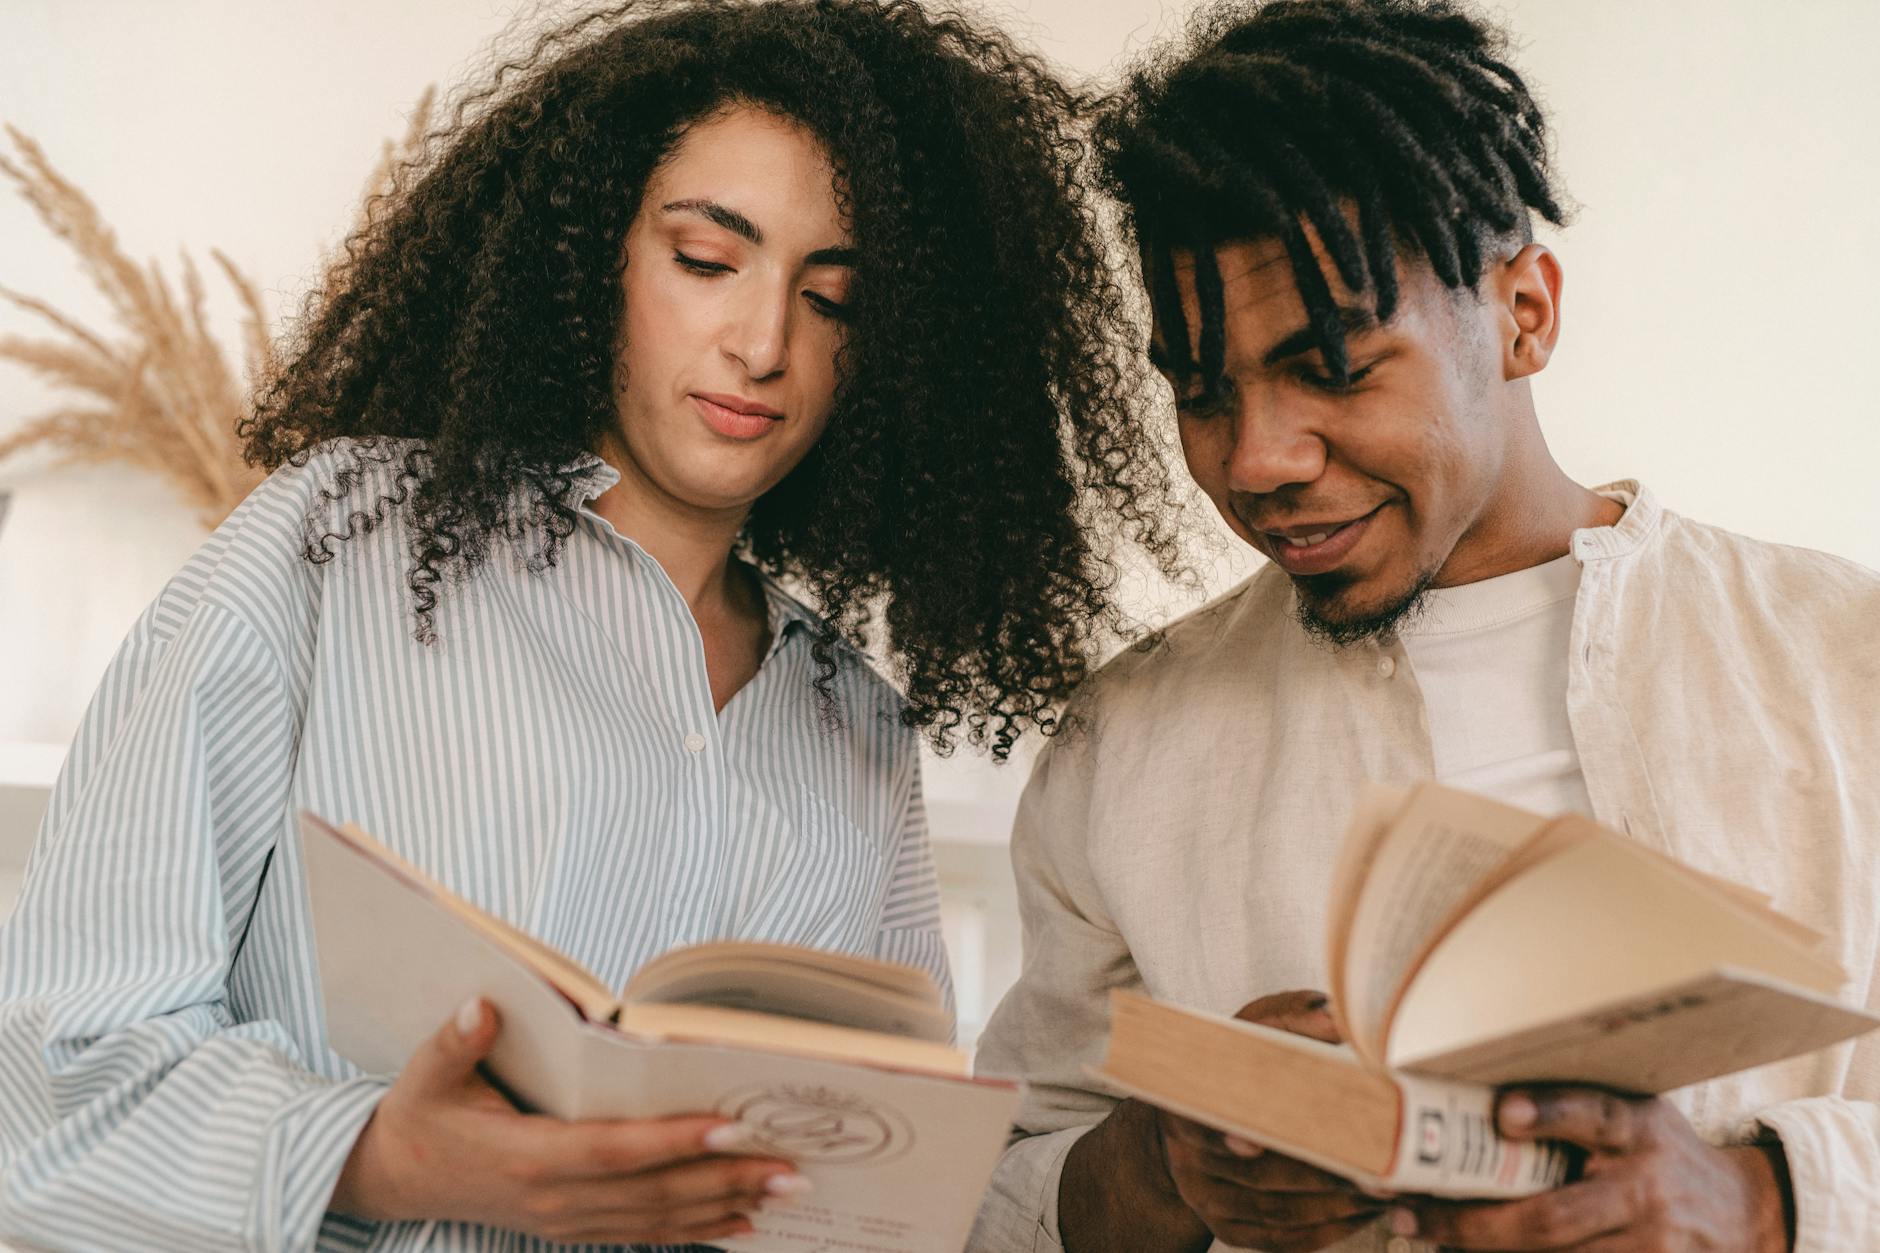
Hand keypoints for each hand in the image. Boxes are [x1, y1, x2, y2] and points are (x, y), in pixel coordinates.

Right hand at [331, 998, 808, 1244]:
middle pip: (654, 1193)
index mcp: (527, 1157)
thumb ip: (454, 1041)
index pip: (614, 1151)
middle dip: (726, 1179)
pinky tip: (742, 1222)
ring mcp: (567, 1220)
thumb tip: (482, 1006)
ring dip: (726, 1206)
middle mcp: (555, 1199)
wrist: (395, 1176)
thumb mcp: (425, 1073)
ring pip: (659, 1220)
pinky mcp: (574, 1227)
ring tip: (786, 1190)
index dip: (674, 1143)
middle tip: (793, 1167)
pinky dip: (696, 1230)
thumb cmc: (421, 1114)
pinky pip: (645, 1233)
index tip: (733, 1127)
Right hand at [1156, 990, 1388, 1252]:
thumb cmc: (1232, 1065)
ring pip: (1276, 1212)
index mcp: (1185, 1104)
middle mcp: (1187, 1159)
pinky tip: (1362, 1213)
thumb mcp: (1249, 1030)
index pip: (1204, 1125)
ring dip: (1336, 1207)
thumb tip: (1336, 1018)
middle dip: (1322, 1176)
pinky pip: (1281, 1239)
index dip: (1232, 1135)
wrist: (1193, 1121)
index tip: (1261, 1142)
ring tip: (1386, 1192)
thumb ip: (1289, 1018)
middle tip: (1377, 1172)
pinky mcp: (1229, 1229)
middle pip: (1257, 1176)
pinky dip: (1327, 1231)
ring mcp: (1206, 1199)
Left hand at [1397, 1087, 1793, 1251]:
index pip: (1595, 1115)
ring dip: (1482, 1252)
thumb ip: (1576, 1107)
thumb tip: (1478, 1095)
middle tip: (1409, 1211)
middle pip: (1553, 1218)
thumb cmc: (1662, 1152)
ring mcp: (1653, 1246)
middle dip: (1473, 1222)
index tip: (1502, 1111)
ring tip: (1422, 1235)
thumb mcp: (1636, 1113)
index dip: (1549, 1113)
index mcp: (1640, 1129)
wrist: (1746, 1216)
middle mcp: (1648, 1190)